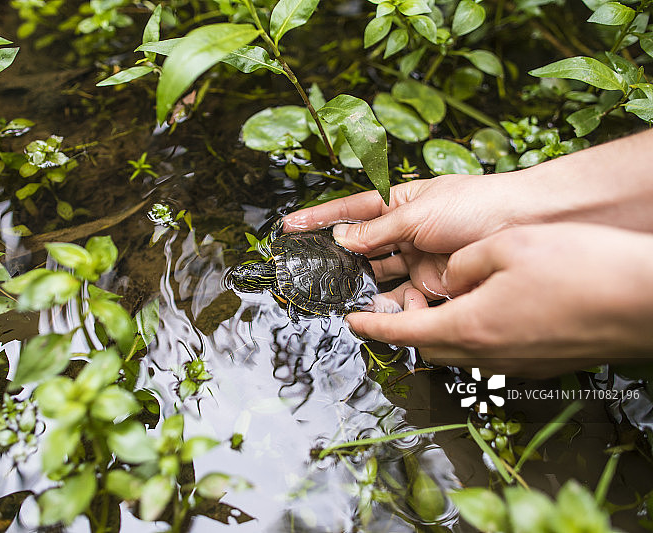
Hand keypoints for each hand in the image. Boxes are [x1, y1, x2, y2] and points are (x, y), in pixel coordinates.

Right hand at [283, 174, 529, 297]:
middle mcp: (407, 233)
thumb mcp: (419, 212)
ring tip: (341, 296)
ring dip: (361, 288)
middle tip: (312, 273)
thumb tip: (342, 239)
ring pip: (379, 278)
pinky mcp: (435, 287)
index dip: (320, 219)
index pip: (350, 211)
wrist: (530, 224)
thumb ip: (377, 229)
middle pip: (361, 250)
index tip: (291, 227)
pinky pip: (403, 300)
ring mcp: (420, 261)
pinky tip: (376, 310)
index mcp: (400, 204)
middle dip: (336, 261)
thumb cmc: (480, 204)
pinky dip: (388, 307)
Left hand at [346, 223, 652, 376]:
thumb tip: (450, 274)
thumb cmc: (580, 269)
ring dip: (438, 329)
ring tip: (435, 300)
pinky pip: (490, 351)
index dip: (371, 327)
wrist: (647, 301)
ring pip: (459, 350)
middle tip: (393, 303)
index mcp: (469, 325)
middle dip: (403, 326)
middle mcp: (488, 353)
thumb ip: (464, 263)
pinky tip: (484, 308)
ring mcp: (517, 362)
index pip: (401, 331)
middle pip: (428, 345)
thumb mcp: (506, 247)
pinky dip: (471, 333)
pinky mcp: (541, 362)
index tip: (351, 323)